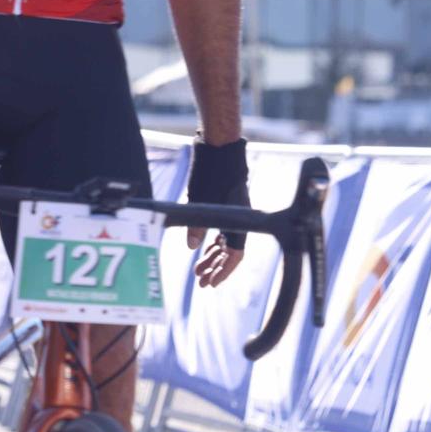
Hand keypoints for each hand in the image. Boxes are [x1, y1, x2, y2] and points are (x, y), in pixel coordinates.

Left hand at [186, 136, 248, 287]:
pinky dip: (212, 241)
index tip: (212, 283)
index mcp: (238, 221)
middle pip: (230, 252)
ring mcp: (233, 214)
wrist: (220, 148)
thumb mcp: (201, 200)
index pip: (235, 254)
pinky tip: (202, 249)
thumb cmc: (212, 172)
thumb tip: (192, 247)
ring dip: (212, 257)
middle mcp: (238, 220)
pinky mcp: (225, 206)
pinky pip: (222, 230)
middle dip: (216, 268)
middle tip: (201, 282)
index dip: (224, 271)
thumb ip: (197, 225)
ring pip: (225, 242)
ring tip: (198, 271)